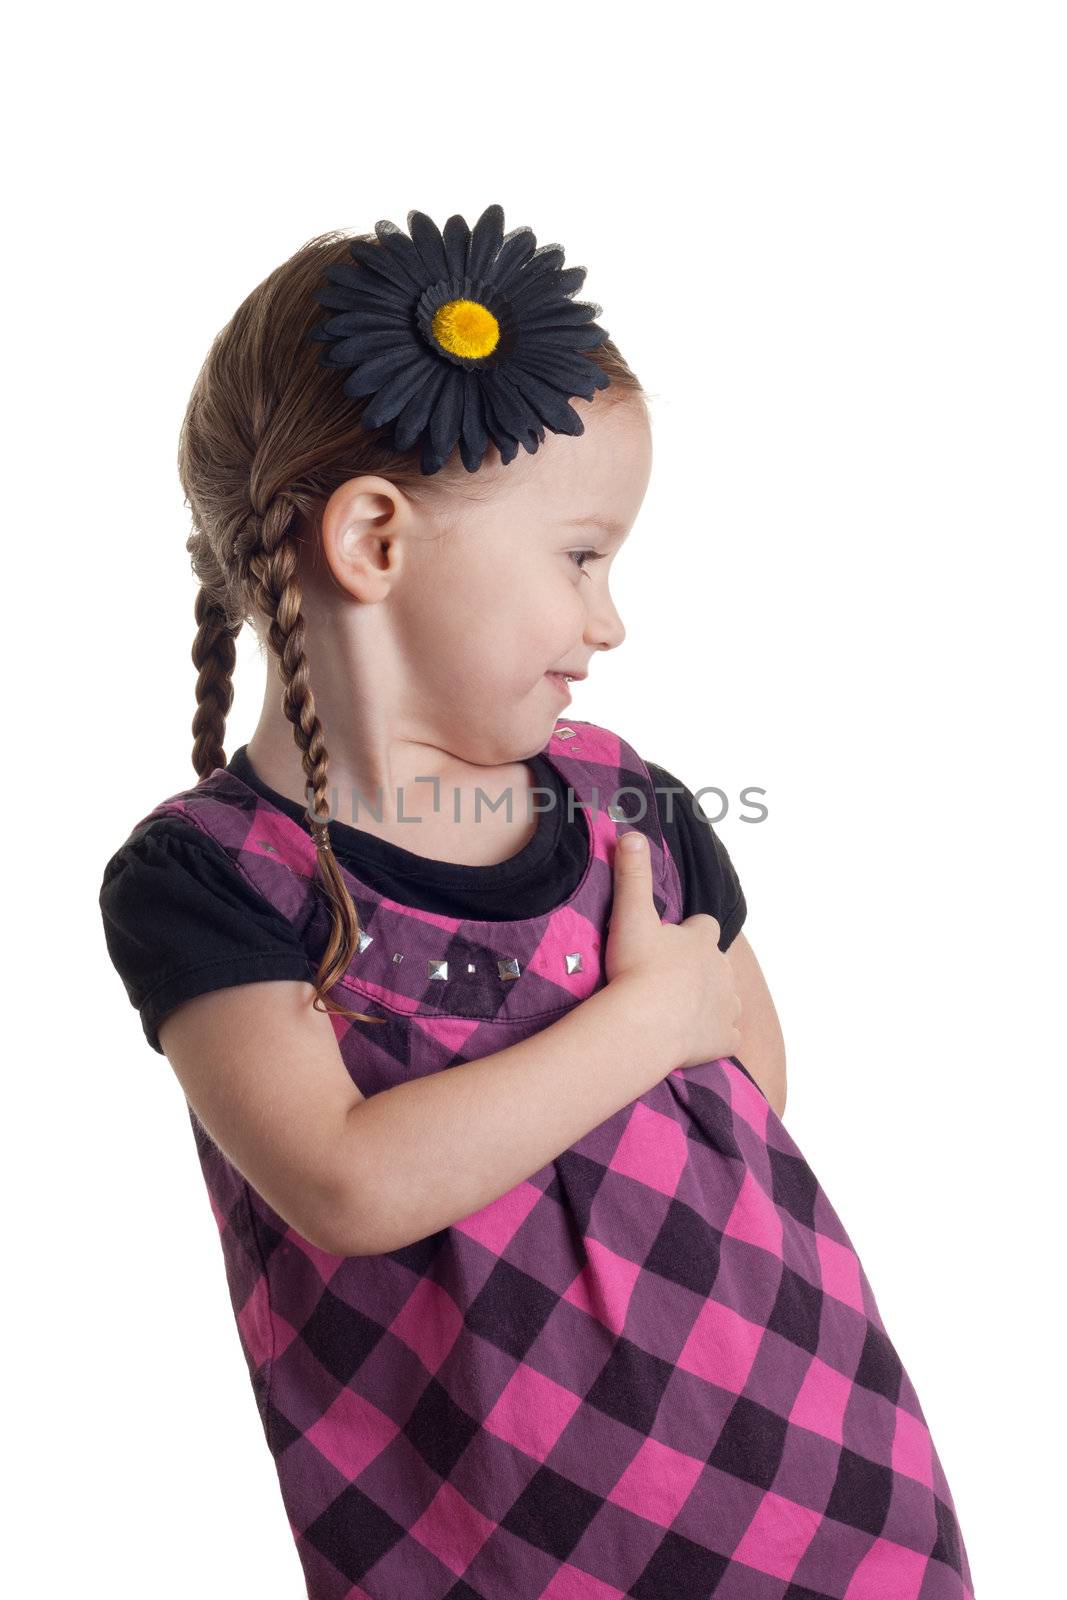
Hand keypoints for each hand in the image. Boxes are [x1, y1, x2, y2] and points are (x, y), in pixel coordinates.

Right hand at [604, 830, 742, 1070]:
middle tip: (666, 981)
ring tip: (677, 1011)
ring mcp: (727, 1005)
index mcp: (702, 939)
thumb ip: (633, 875)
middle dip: (699, 970)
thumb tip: (631, 834)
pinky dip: (714, 1036)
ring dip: (708, 1002)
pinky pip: (727, 1035)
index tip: (668, 943)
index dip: (688, 933)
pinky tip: (692, 1038)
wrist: (643, 1024)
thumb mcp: (631, 916)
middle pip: (716, 964)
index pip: (703, 927)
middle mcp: (723, 969)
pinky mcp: (726, 1038)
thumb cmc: (636, 968)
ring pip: (726, 998)